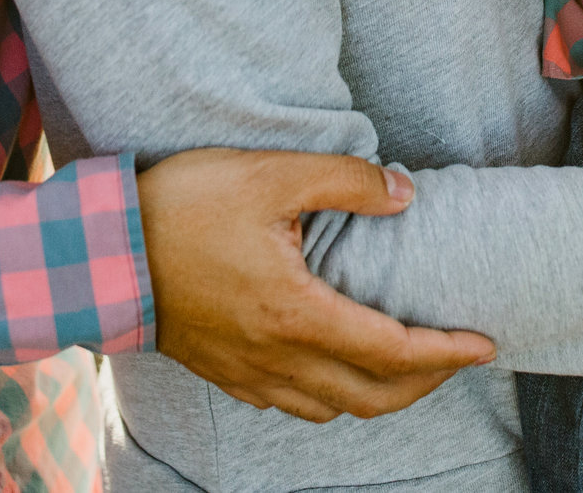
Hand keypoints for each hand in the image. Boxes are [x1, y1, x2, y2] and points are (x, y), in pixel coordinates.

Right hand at [139, 148, 495, 420]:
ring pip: (333, 410)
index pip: (394, 352)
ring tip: (406, 366)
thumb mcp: (270, 174)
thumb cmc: (181, 207)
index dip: (446, 353)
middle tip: (458, 357)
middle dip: (427, 384)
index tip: (484, 344)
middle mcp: (278, 357)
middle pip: (373, 397)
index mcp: (298, 314)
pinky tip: (333, 369)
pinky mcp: (223, 372)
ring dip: (381, 396)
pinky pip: (292, 406)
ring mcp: (248, 373)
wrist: (98, 253)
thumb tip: (406, 194)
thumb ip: (346, 181)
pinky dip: (331, 398)